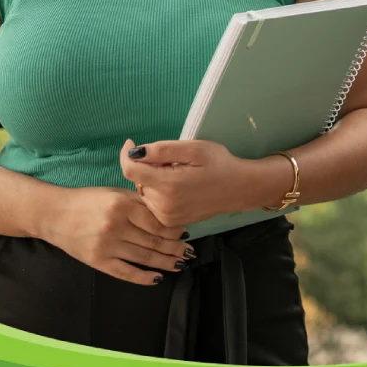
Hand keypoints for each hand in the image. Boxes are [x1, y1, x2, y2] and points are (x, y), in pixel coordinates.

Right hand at [41, 186, 196, 285]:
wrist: (53, 214)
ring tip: (181, 263)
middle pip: (153, 241)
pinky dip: (143, 277)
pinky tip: (157, 278)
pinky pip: (126, 272)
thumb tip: (167, 210)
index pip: (156, 221)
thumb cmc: (87, 200)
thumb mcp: (115, 193)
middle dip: (175, 247)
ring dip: (166, 262)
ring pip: (144, 258)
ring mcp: (106, 246)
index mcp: (121, 205)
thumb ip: (139, 201)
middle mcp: (115, 226)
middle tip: (190, 251)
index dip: (174, 229)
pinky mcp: (97, 261)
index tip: (186, 231)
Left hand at [120, 138, 277, 226]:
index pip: (130, 170)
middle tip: (172, 161)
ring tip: (177, 173)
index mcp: (168, 185)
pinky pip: (153, 203)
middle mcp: (163, 206)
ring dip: (153, 180)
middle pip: (138, 181)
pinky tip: (177, 187)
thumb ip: (162, 150)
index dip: (126, 155)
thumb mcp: (194, 149)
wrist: (240, 189)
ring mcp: (166, 217)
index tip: (131, 144)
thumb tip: (134, 153)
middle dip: (147, 167)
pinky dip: (159, 192)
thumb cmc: (220, 164)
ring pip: (145, 192)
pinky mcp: (170, 222)